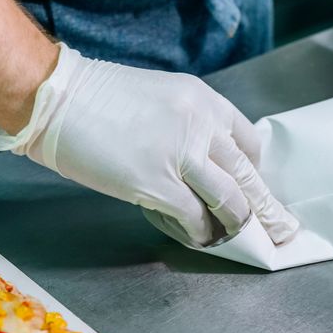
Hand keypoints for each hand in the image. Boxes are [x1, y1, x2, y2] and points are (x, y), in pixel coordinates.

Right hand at [0, 43, 298, 246]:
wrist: (56, 98)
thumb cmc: (93, 96)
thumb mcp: (158, 96)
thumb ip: (184, 124)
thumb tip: (195, 159)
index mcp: (202, 100)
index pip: (248, 140)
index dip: (253, 169)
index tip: (252, 185)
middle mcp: (201, 125)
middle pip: (247, 173)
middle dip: (262, 204)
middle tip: (276, 225)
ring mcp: (182, 156)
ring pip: (230, 199)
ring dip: (235, 221)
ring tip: (232, 234)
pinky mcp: (159, 184)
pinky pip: (195, 217)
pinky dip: (201, 232)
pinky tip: (199, 237)